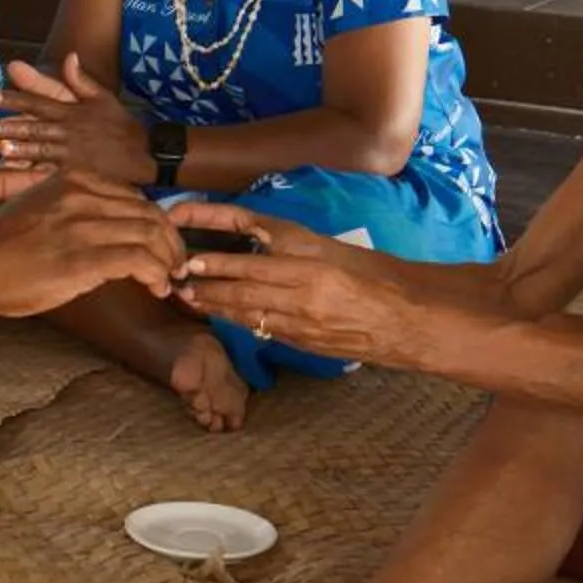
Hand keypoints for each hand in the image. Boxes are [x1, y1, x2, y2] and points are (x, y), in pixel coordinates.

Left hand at [0, 55, 150, 182]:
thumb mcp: (104, 98)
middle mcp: (70, 130)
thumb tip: (69, 56)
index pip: (39, 103)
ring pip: (40, 148)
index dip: (15, 100)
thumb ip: (82, 80)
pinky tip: (22, 172)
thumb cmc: (123, 126)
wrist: (147, 153)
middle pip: (34, 127)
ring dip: (19, 146)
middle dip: (8, 125)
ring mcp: (73, 151)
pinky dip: (36, 171)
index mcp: (73, 111)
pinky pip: (54, 171)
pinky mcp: (79, 171)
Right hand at [0, 169, 185, 315]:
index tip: (161, 244)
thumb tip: (100, 224)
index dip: (156, 222)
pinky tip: (156, 289)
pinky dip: (157, 275)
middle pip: (151, 212)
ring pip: (152, 235)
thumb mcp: (36, 205)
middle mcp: (84, 195)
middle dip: (170, 241)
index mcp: (74, 179)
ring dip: (168, 261)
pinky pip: (141, 261)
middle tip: (175, 265)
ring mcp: (85, 225)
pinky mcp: (85, 258)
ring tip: (168, 280)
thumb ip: (69, 206)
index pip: (135, 196)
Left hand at [172, 203, 409, 363]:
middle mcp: (303, 294)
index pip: (254, 264)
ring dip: (216, 308)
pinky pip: (264, 330)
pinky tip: (223, 316)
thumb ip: (293, 248)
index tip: (192, 260)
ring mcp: (303, 323)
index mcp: (311, 264)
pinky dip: (241, 322)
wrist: (405, 318)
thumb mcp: (332, 249)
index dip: (219, 264)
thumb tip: (253, 239)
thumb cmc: (374, 275)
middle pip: (244, 291)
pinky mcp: (305, 343)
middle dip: (208, 287)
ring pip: (249, 315)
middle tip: (178, 282)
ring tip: (191, 300)